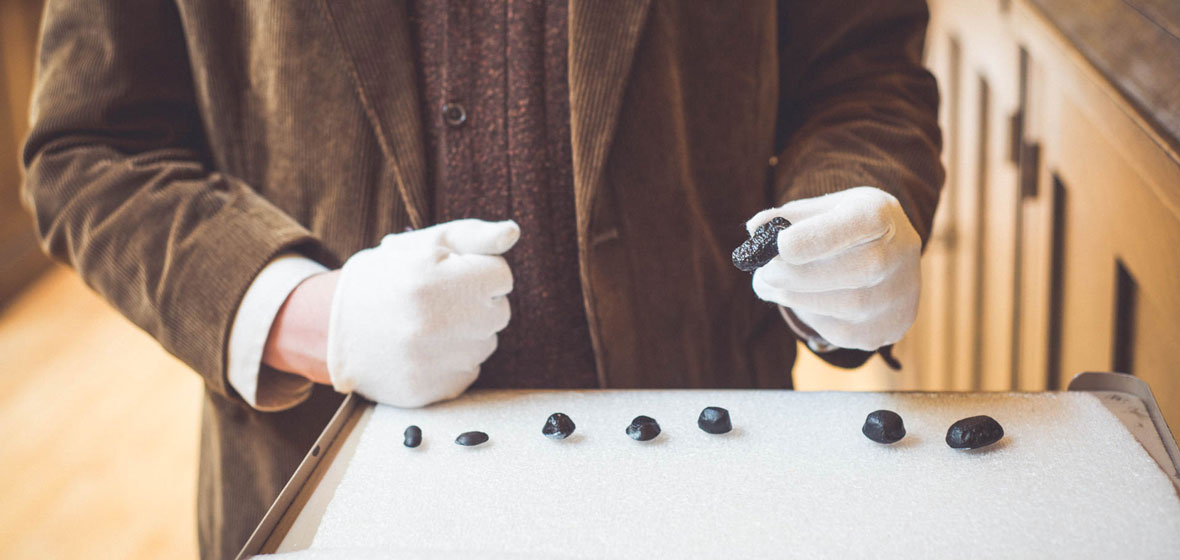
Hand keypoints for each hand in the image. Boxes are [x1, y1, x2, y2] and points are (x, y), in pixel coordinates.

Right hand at [327, 219, 519, 406]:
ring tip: (429, 324)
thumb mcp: (423, 245)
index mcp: (432, 280)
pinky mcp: (428, 391)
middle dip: (476, 301)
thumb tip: (512, 232)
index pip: (501, 276)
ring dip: (467, 332)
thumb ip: (473, 236)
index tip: (451, 275)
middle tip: (439, 300)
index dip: (477, 271)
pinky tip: (425, 349)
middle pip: (500, 312)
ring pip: (486, 343)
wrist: (331, 327)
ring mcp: (431, 363)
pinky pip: (469, 371)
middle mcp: (434, 324)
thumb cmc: (384, 278)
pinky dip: (454, 360)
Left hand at [746, 187, 919, 350]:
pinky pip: (840, 331)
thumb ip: (788, 217)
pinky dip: (811, 315)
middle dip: (797, 275)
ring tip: (770, 285)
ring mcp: (898, 295)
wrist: (888, 257)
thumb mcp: (820, 210)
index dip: (815, 238)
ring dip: (796, 298)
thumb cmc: (843, 228)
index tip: (778, 245)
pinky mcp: (889, 328)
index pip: (858, 224)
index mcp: (882, 214)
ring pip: (843, 306)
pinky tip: (799, 300)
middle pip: (853, 271)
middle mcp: (900, 255)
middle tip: (764, 272)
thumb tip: (755, 229)